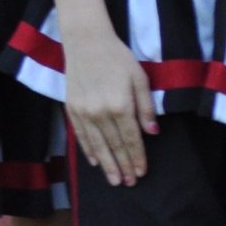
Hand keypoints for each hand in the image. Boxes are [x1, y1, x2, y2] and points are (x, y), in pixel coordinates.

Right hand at [53, 0, 154, 185]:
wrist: (86, 42)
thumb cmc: (118, 57)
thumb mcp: (139, 78)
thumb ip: (146, 107)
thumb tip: (153, 133)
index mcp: (121, 105)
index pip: (132, 139)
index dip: (137, 157)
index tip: (142, 172)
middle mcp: (101, 113)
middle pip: (115, 146)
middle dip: (123, 166)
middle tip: (129, 183)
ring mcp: (84, 112)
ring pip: (97, 146)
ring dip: (107, 165)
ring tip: (114, 181)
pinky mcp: (72, 109)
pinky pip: (81, 136)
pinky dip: (88, 150)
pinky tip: (95, 162)